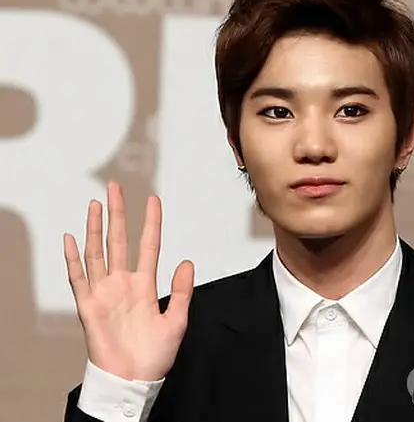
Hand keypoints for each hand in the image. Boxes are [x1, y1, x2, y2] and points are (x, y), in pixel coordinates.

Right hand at [64, 181, 193, 381]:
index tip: (153, 200)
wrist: (132, 380)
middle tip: (115, 188)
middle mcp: (123, 283)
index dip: (151, 222)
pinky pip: (78, 278)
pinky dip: (73, 259)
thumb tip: (188, 262)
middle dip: (118, 214)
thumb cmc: (154, 355)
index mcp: (145, 285)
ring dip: (95, 229)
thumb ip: (182, 291)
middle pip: (119, 240)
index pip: (148, 245)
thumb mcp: (177, 321)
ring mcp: (104, 292)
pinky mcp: (88, 306)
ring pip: (97, 252)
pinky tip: (71, 238)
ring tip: (95, 204)